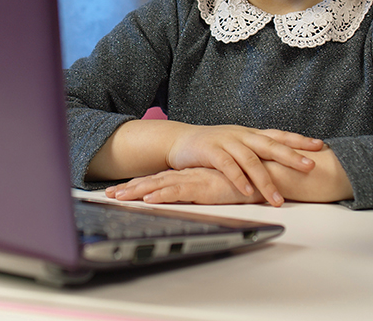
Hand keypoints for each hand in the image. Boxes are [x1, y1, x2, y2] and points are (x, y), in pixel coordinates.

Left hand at [106, 167, 264, 204]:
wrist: (263, 173)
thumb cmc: (242, 181)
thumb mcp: (216, 186)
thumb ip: (202, 188)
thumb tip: (190, 195)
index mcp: (189, 175)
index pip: (158, 180)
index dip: (137, 186)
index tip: (120, 190)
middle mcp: (188, 176)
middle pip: (152, 181)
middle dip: (129, 188)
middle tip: (109, 194)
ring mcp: (194, 180)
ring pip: (159, 186)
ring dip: (138, 192)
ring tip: (119, 197)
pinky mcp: (204, 187)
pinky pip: (178, 191)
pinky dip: (162, 194)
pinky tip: (148, 198)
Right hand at [164, 125, 321, 206]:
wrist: (179, 140)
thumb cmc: (211, 146)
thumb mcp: (237, 145)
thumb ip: (256, 152)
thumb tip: (284, 162)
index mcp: (250, 134)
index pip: (279, 135)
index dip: (299, 140)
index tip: (320, 146)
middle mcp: (241, 135)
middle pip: (270, 144)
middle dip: (291, 156)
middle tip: (310, 166)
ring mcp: (226, 142)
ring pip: (251, 160)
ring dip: (265, 180)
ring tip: (277, 199)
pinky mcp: (210, 151)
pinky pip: (227, 166)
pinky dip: (238, 179)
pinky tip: (248, 192)